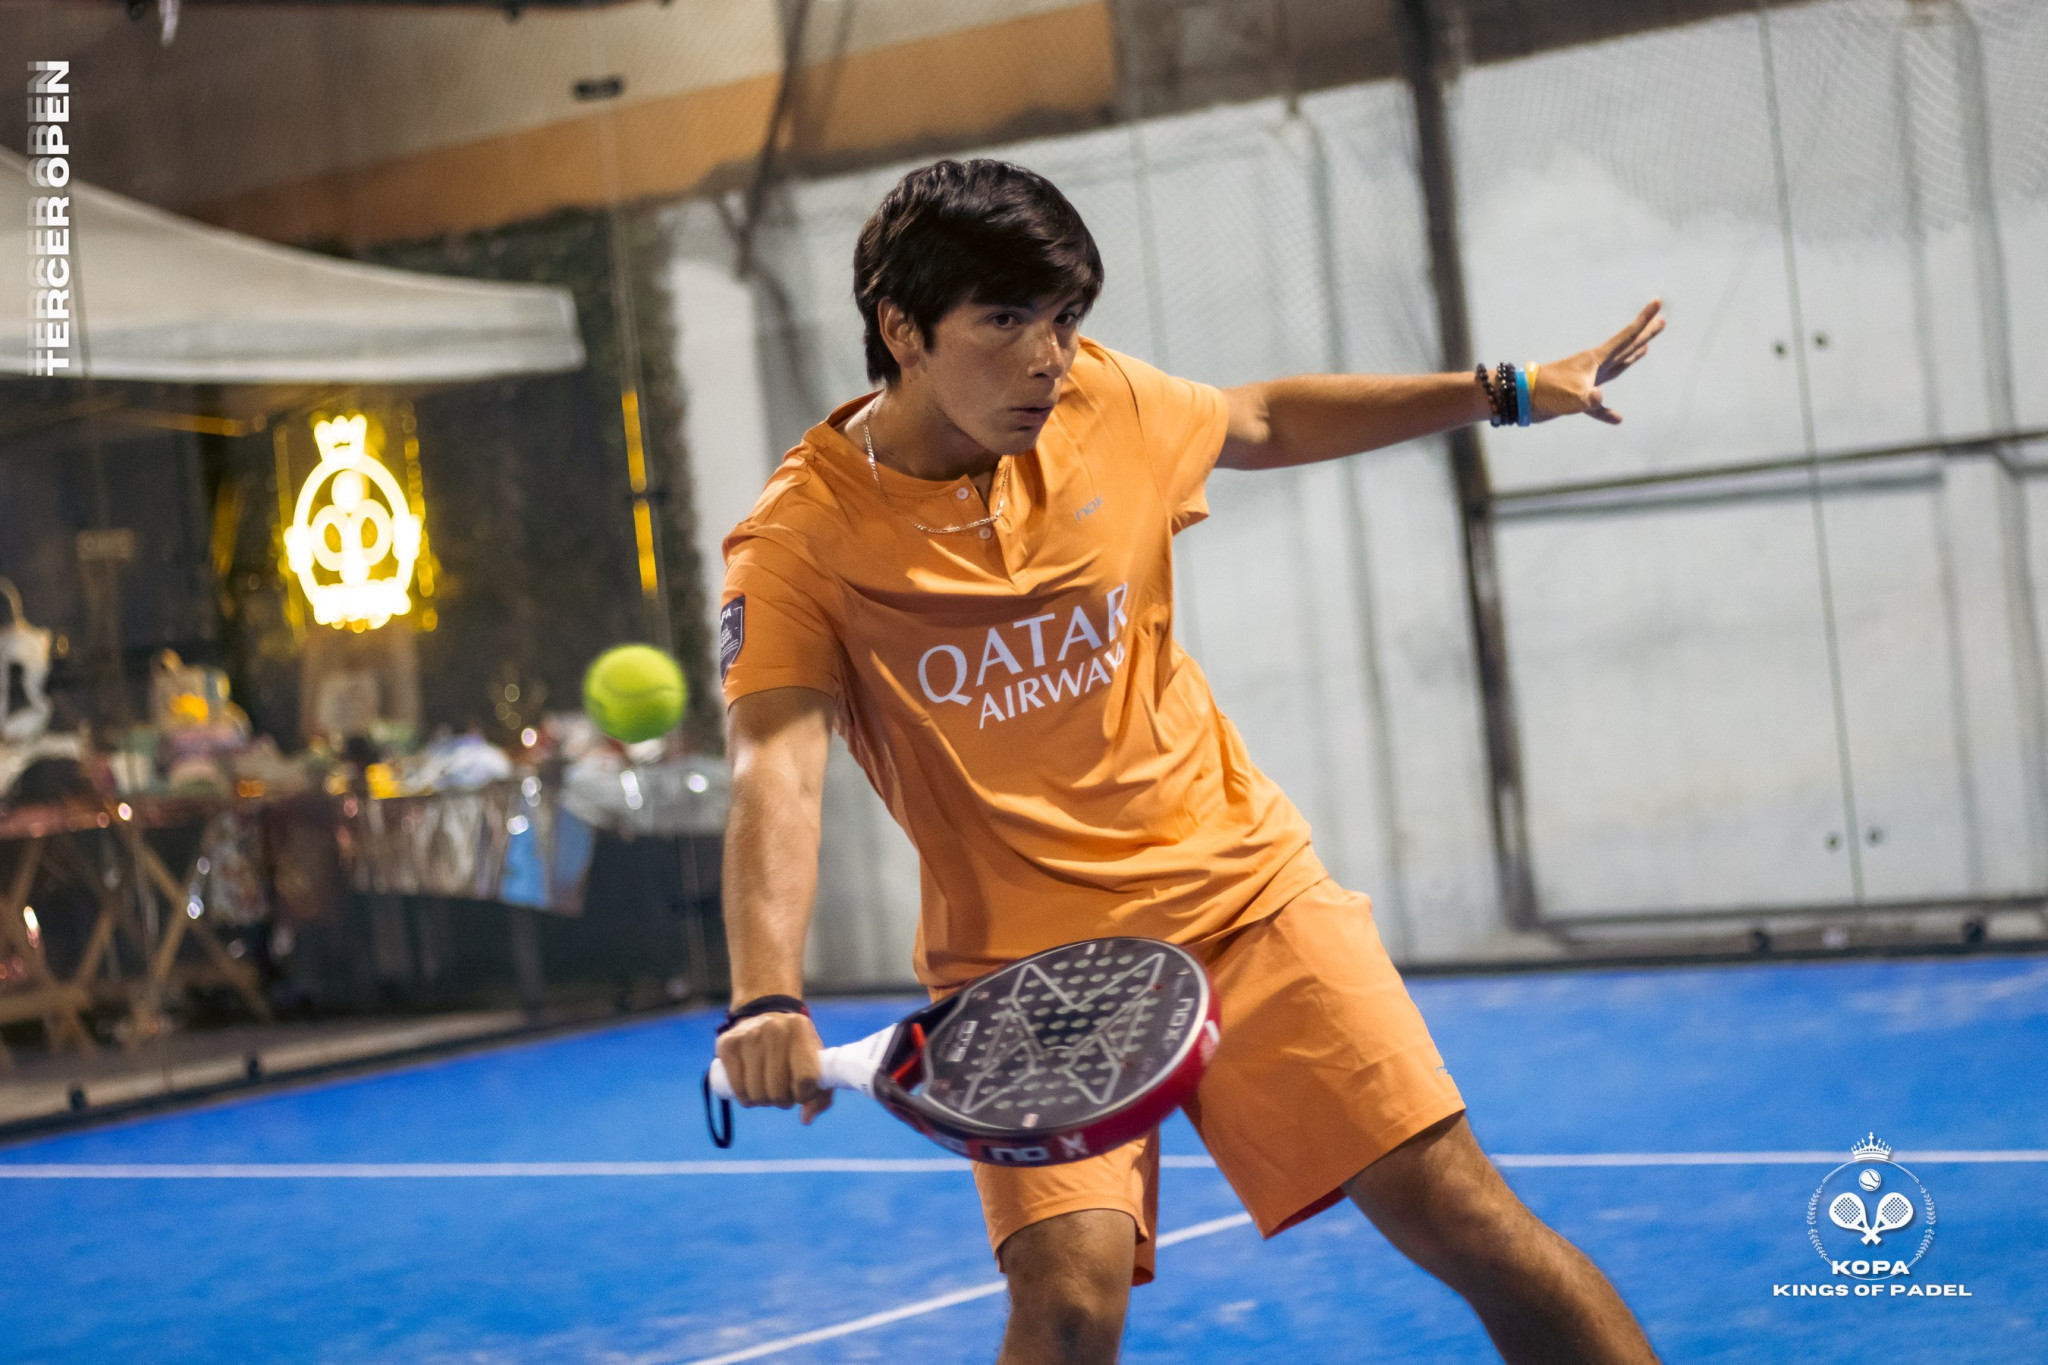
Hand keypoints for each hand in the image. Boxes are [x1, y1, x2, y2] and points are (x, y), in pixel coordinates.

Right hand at [715, 1010, 833, 1123]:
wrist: (764, 1017)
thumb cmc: (794, 1047)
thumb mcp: (815, 1061)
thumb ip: (822, 1094)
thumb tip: (806, 1119)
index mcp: (800, 1028)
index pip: (806, 1077)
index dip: (803, 1095)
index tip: (800, 1094)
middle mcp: (774, 1029)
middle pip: (778, 1088)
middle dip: (781, 1100)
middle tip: (782, 1095)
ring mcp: (748, 1034)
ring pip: (756, 1091)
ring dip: (762, 1101)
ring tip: (767, 1092)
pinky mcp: (727, 1044)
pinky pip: (736, 1086)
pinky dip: (744, 1098)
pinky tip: (750, 1094)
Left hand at [1531, 298, 1665, 424]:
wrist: (1521, 398)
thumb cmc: (1548, 393)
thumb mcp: (1575, 396)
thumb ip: (1591, 398)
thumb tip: (1598, 398)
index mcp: (1596, 360)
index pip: (1626, 336)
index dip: (1643, 321)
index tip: (1657, 302)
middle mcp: (1595, 366)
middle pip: (1627, 347)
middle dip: (1644, 335)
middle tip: (1662, 321)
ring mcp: (1587, 381)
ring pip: (1617, 367)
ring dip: (1632, 358)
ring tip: (1645, 348)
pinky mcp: (1578, 399)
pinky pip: (1597, 407)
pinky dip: (1606, 413)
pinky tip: (1617, 419)